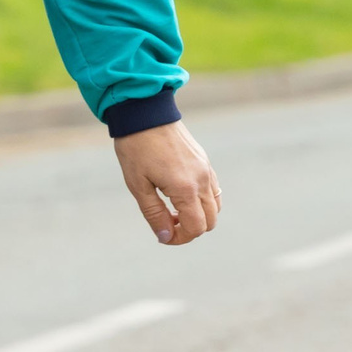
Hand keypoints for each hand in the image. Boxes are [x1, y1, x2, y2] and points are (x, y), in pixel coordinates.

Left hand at [113, 120, 220, 245]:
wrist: (145, 113)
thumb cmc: (136, 148)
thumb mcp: (138, 185)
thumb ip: (154, 214)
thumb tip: (165, 237)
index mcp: (185, 188)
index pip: (196, 228)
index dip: (180, 238)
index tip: (163, 235)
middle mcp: (202, 180)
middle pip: (210, 221)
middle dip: (191, 230)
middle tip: (167, 222)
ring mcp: (207, 170)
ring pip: (215, 207)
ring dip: (199, 216)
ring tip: (173, 210)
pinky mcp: (205, 162)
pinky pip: (214, 191)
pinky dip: (203, 201)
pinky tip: (181, 195)